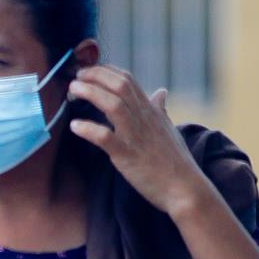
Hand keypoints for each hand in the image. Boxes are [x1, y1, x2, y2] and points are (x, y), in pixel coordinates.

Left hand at [66, 65, 210, 218]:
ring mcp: (136, 136)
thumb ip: (160, 109)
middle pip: (120, 86)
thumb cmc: (175, 160)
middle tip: (76, 75)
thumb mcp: (168, 128)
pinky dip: (89, 129)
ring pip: (113, 105)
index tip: (88, 70)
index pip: (128, 80)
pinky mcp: (127, 155)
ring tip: (73, 89)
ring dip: (91, 93)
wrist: (185, 188)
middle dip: (96, 76)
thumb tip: (161, 92)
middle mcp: (144, 118)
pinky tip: (75, 126)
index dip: (106, 71)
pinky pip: (106, 138)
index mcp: (150, 111)